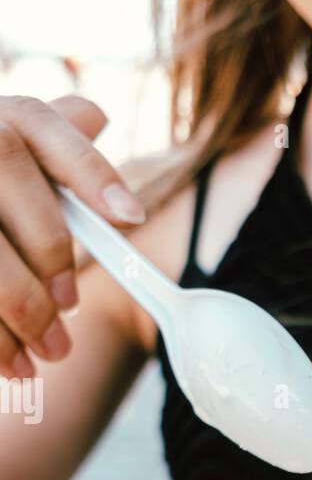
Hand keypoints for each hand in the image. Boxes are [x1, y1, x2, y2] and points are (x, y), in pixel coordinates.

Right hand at [0, 93, 144, 378]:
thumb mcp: (9, 149)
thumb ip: (53, 140)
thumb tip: (96, 116)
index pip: (44, 125)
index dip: (89, 168)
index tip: (131, 218)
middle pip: (5, 171)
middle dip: (47, 253)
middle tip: (69, 311)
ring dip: (16, 310)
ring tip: (45, 356)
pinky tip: (7, 363)